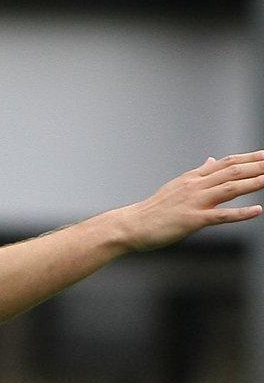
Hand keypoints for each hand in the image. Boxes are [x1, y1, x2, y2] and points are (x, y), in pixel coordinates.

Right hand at [117, 151, 263, 251]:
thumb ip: (198, 174)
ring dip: (255, 183)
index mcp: (192, 178)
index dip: (249, 158)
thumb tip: (211, 161)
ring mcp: (194, 202)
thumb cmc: (154, 210)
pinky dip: (241, 213)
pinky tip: (257, 211)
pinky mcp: (192, 220)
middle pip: (232, 171)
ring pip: (230, 188)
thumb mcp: (176, 186)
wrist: (131, 225)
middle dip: (258, 166)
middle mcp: (195, 186)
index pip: (225, 163)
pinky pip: (221, 215)